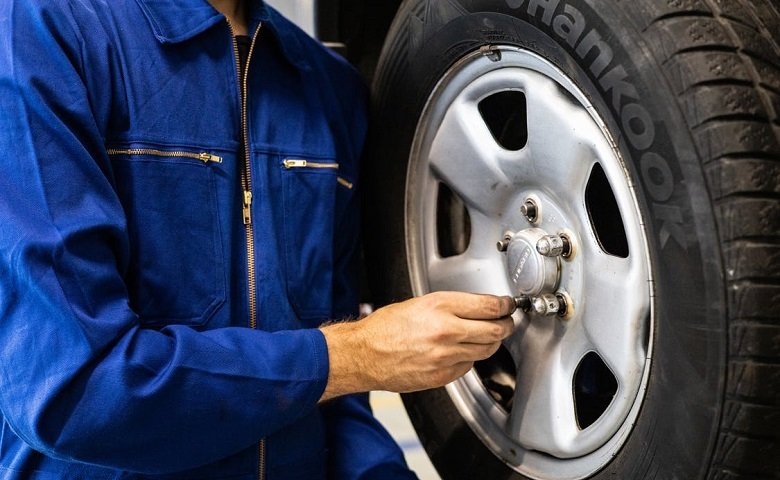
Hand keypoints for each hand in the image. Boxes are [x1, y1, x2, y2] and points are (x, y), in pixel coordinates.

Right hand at [319, 292, 514, 400]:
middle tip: (507, 322)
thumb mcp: (419, 303)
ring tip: (488, 336)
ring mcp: (446, 356)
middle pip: (495, 330)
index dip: (505, 306)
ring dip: (492, 343)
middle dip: (506, 325)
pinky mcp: (443, 376)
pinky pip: (469, 366)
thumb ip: (451, 306)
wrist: (364, 354)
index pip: (489, 306)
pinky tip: (462, 351)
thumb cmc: (385, 328)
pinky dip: (470, 358)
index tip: (508, 305)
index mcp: (440, 306)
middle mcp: (446, 331)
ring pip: (486, 350)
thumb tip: (478, 307)